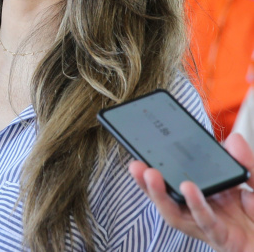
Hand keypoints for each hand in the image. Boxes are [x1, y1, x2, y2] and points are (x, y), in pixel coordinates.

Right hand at [129, 133, 253, 251]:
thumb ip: (247, 162)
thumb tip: (233, 139)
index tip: (148, 147)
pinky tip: (188, 189)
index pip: (179, 180)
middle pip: (168, 199)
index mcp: (211, 195)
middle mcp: (205, 212)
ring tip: (149, 175)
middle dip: (148, 183)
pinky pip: (205, 222)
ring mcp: (210, 228)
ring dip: (159, 195)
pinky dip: (195, 205)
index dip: (161, 167)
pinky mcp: (222, 239)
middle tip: (136, 164)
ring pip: (175, 214)